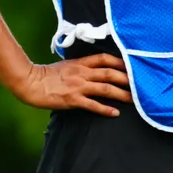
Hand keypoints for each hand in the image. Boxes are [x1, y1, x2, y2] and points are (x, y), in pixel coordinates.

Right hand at [16, 54, 130, 116]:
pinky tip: (115, 113)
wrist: (30, 83)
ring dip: (122, 94)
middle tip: (141, 84)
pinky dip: (105, 109)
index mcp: (81, 63)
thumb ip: (83, 66)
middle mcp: (83, 73)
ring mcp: (79, 86)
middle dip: (128, 79)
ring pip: (106, 89)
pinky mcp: (73, 100)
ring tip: (135, 99)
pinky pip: (93, 105)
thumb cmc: (48, 74)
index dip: (120, 62)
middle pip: (111, 74)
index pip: (105, 59)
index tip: (133, 65)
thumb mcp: (68, 65)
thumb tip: (97, 68)